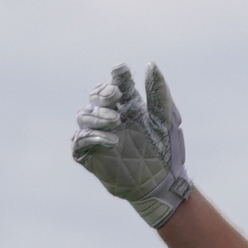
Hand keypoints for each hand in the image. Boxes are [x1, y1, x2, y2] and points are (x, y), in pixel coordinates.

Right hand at [71, 64, 193, 227]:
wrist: (164, 183)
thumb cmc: (167, 152)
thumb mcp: (166, 120)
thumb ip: (158, 93)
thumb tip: (150, 64)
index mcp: (129, 106)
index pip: (117, 83)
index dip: (117, 76)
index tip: (120, 69)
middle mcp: (111, 117)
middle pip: (95, 97)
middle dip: (102, 93)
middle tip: (115, 96)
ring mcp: (98, 135)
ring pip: (83, 115)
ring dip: (97, 115)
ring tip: (116, 122)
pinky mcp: (90, 155)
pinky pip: (80, 141)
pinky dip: (92, 138)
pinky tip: (111, 141)